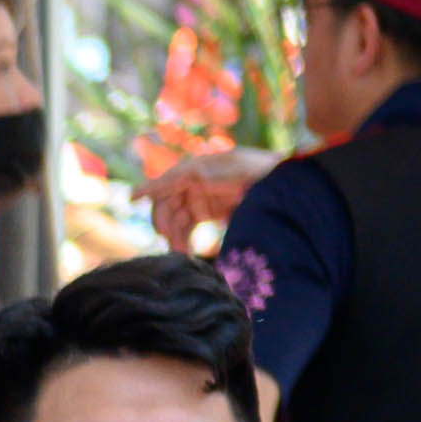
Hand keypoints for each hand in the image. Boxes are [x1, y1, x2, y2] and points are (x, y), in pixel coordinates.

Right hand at [141, 146, 271, 250]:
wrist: (287, 188)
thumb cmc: (268, 174)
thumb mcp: (246, 171)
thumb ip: (221, 175)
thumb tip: (195, 178)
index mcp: (202, 167)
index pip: (171, 177)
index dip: (151, 187)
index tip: (133, 197)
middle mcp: (195, 181)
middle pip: (167, 201)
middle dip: (164, 222)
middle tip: (168, 242)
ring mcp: (198, 197)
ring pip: (173, 217)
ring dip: (171, 235)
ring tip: (179, 255)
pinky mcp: (205, 212)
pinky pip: (184, 227)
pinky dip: (181, 240)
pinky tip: (184, 254)